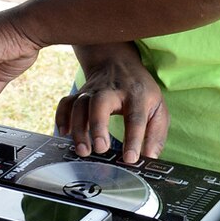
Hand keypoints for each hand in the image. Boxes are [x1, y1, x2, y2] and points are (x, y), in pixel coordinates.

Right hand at [56, 44, 168, 164]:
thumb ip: (156, 134)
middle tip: (100, 149)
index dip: (132, 139)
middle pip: (101, 103)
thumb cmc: (140, 90)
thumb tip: (148, 158)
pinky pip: (66, 103)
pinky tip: (65, 133)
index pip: (135, 117)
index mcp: (137, 95)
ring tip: (84, 150)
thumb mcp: (158, 107)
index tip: (130, 159)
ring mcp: (93, 91)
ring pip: (80, 105)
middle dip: (98, 126)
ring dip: (79, 129)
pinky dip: (62, 117)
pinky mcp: (79, 93)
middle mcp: (113, 91)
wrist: (117, 61)